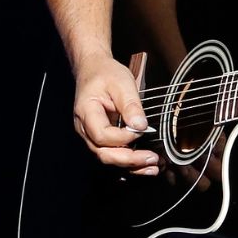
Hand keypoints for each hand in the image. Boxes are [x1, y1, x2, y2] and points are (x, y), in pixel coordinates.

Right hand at [71, 57, 160, 175]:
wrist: (93, 70)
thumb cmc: (105, 74)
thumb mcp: (121, 83)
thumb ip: (130, 104)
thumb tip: (140, 126)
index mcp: (86, 112)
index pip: (102, 135)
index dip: (122, 137)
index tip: (141, 130)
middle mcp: (84, 129)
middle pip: (103, 153)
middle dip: (129, 159)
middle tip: (151, 158)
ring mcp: (91, 136)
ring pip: (108, 158)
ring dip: (130, 165)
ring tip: (153, 167)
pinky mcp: (100, 139)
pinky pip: (112, 155)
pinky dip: (128, 162)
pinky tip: (144, 165)